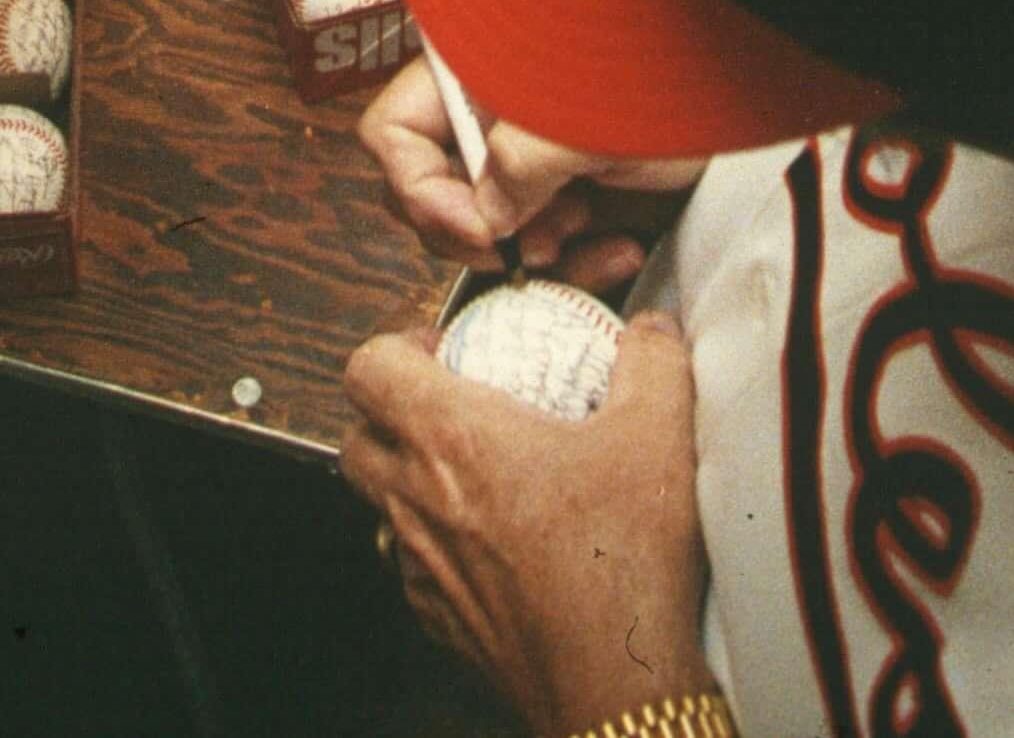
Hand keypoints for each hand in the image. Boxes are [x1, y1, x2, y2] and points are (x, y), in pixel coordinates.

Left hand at [340, 315, 713, 735]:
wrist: (616, 681)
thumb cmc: (624, 560)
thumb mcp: (658, 436)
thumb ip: (652, 362)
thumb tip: (652, 331)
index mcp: (452, 437)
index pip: (367, 368)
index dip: (393, 346)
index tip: (441, 349)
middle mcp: (417, 499)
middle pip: (355, 439)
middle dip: (387, 414)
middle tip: (449, 408)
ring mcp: (420, 567)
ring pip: (379, 508)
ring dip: (409, 484)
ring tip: (474, 479)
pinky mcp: (437, 619)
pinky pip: (414, 568)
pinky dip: (437, 548)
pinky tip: (496, 547)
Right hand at [356, 61, 695, 288]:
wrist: (743, 90)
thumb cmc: (669, 73)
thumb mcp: (584, 120)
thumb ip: (518, 168)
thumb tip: (488, 219)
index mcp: (472, 73)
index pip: (393, 133)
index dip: (421, 189)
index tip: (480, 225)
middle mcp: (489, 115)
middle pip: (430, 192)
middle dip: (478, 231)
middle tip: (527, 241)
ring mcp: (528, 157)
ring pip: (488, 230)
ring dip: (533, 249)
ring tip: (581, 231)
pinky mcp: (569, 193)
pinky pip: (544, 245)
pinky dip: (578, 259)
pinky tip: (619, 248)